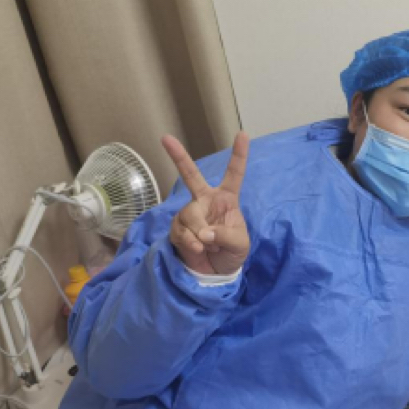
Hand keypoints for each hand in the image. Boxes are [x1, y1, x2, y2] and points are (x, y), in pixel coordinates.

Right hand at [161, 132, 250, 275]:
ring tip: (207, 247)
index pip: (234, 174)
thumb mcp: (240, 244)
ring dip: (198, 234)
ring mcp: (190, 213)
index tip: (242, 134)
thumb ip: (226, 235)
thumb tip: (204, 233)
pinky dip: (190, 243)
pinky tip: (198, 250)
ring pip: (189, 215)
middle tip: (165, 138)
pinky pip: (180, 231)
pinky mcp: (178, 228)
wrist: (216, 274)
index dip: (239, 155)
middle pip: (190, 175)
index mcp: (226, 199)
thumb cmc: (232, 253)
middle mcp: (205, 201)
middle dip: (178, 156)